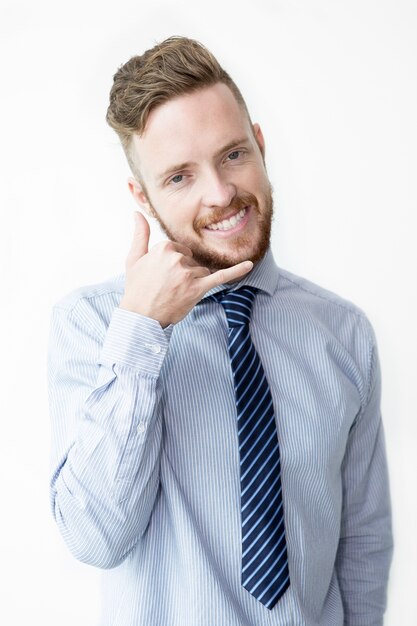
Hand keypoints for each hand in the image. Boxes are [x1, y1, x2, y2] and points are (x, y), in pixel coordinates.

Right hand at [119, 212, 253, 326]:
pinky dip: (236, 270)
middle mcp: (178, 259)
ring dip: (193, 282)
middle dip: (184, 272)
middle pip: (192, 261)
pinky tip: (249, 265)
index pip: (180, 250)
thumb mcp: (134, 258)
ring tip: (175, 293)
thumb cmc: (136, 288)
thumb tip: (137, 213)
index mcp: (164, 248)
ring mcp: (189, 274)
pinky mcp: (198, 288)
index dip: (174, 264)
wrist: (141, 316)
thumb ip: (140, 234)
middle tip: (167, 286)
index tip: (163, 275)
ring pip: (201, 272)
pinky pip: (221, 276)